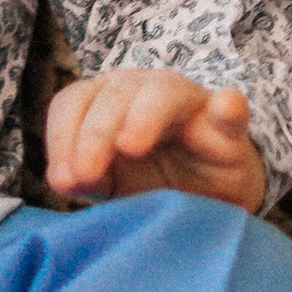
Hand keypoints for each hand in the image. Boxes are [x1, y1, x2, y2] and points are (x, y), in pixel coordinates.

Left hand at [44, 68, 266, 213]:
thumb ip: (88, 177)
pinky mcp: (228, 127)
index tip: (62, 180)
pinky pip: (230, 108)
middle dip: (94, 133)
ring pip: (163, 92)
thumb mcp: (113, 183)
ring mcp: (189, 103)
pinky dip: (228, 105)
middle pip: (113, 95)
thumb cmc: (153, 181)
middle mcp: (144, 91)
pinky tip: (226, 107)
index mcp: (107, 101)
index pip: (74, 101)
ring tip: (131, 144)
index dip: (61, 136)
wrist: (211, 199)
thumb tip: (62, 179)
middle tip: (85, 174)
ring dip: (144, 115)